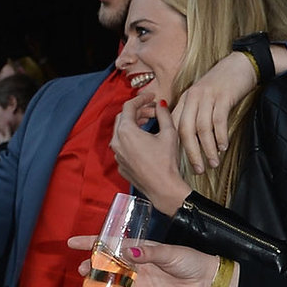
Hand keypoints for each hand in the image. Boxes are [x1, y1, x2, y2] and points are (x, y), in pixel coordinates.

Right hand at [66, 236, 221, 286]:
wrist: (205, 281)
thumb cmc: (188, 260)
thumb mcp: (169, 253)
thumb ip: (148, 253)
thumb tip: (128, 251)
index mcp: (138, 250)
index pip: (110, 244)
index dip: (91, 243)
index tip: (72, 243)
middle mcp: (134, 267)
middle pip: (106, 268)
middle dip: (91, 270)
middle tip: (82, 273)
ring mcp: (138, 284)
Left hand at [109, 95, 187, 213]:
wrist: (163, 188)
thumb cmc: (166, 162)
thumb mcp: (169, 134)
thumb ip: (163, 115)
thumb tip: (161, 104)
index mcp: (126, 131)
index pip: (129, 106)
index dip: (141, 99)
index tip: (151, 97)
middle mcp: (117, 141)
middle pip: (123, 118)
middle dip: (138, 111)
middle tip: (153, 111)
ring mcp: (117, 154)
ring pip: (121, 132)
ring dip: (134, 125)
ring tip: (149, 124)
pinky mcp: (120, 164)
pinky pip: (123, 146)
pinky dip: (132, 139)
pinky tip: (145, 141)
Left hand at [169, 51, 259, 174]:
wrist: (240, 64)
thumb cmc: (222, 84)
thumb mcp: (204, 97)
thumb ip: (195, 113)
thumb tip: (191, 139)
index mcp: (185, 99)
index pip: (175, 125)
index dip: (177, 146)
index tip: (181, 163)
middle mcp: (193, 97)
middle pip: (185, 129)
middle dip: (191, 152)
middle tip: (198, 169)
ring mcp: (207, 96)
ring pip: (202, 128)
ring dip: (208, 148)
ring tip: (213, 163)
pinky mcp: (222, 96)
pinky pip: (218, 120)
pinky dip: (220, 136)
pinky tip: (223, 147)